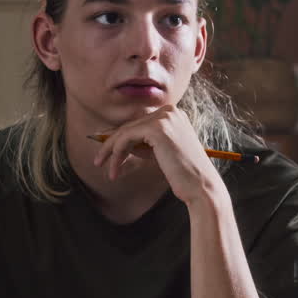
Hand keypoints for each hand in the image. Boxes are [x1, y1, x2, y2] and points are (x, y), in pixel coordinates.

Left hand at [92, 105, 221, 204]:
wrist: (200, 186)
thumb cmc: (181, 173)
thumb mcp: (157, 153)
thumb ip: (140, 144)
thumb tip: (115, 141)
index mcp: (173, 114)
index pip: (138, 123)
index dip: (119, 136)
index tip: (105, 149)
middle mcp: (169, 111)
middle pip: (130, 125)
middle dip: (111, 144)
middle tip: (98, 160)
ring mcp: (164, 117)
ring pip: (125, 131)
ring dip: (111, 151)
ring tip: (105, 168)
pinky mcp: (158, 128)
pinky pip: (126, 138)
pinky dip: (116, 153)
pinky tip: (114, 168)